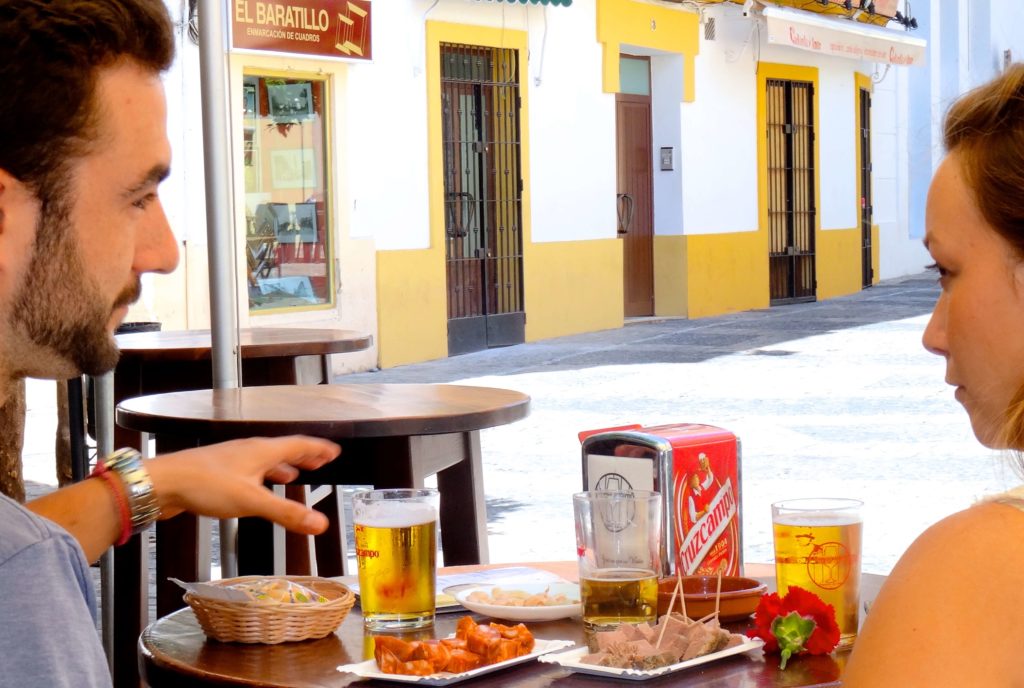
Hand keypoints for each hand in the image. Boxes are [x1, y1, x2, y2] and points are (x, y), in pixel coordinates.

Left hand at [145, 436, 340, 534]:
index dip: (318, 449)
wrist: (163, 483)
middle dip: (303, 457)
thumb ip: (286, 513)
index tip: (334, 451)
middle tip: (320, 461)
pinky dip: (262, 478)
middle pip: (283, 450)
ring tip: (293, 475)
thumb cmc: (205, 485)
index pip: (299, 445)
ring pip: (265, 461)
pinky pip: (248, 471)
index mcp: (262, 451)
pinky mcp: (217, 473)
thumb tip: (321, 524)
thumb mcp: (252, 501)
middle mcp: (249, 451)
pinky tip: (255, 489)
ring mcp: (232, 461)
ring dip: (282, 467)